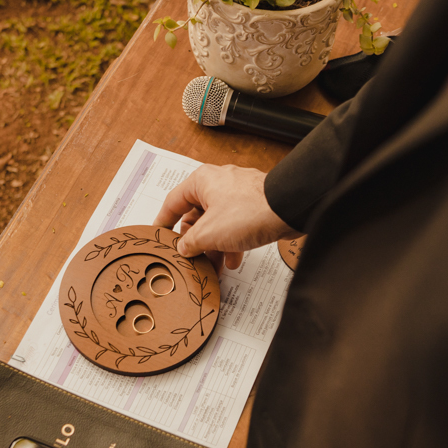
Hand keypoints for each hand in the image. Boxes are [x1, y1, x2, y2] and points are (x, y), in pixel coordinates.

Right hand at [154, 164, 300, 271]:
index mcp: (201, 182)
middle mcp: (218, 184)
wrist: (289, 210)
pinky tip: (232, 261)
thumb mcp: (208, 233)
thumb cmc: (249, 211)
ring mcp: (237, 195)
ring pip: (216, 223)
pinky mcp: (253, 206)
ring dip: (213, 246)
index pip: (172, 203)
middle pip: (196, 216)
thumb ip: (190, 243)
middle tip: (191, 259)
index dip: (163, 223)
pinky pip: (234, 225)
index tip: (158, 236)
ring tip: (213, 266)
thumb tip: (183, 248)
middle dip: (195, 242)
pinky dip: (231, 243)